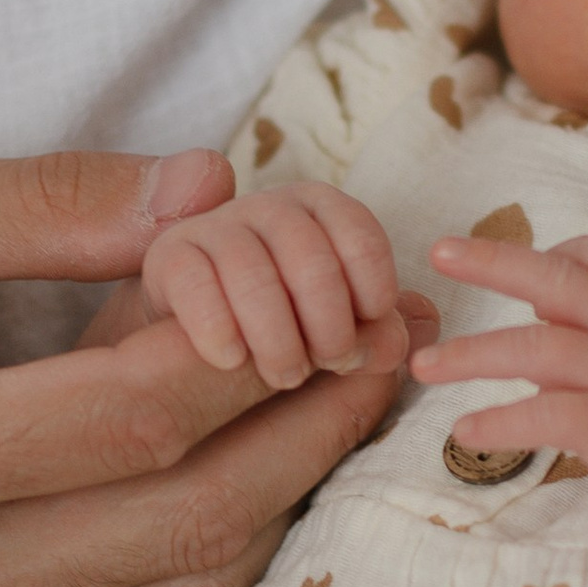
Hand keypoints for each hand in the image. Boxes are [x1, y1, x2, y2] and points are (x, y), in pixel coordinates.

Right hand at [0, 149, 424, 586]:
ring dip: (290, 514)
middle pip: (192, 525)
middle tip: (384, 338)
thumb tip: (208, 192)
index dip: (262, 343)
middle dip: (315, 424)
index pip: (140, 419)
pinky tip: (261, 521)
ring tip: (338, 409)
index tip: (328, 272)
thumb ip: (35, 210)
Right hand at [141, 187, 403, 389]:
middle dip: (328, 316)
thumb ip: (377, 331)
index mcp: (320, 213)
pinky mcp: (167, 257)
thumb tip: (420, 322)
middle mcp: (268, 209)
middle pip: (307, 250)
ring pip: (251, 269)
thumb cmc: (284, 334)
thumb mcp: (338, 333)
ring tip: (285, 376)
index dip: (372, 279)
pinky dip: (218, 326)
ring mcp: (213, 229)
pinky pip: (193, 282)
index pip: (356, 229)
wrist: (197, 345)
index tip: (372, 321)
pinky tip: (232, 360)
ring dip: (277, 332)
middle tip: (331, 363)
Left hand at [411, 233, 587, 551]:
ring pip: (539, 348)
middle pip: (558, 281)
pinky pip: (547, 416)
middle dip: (493, 260)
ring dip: (473, 354)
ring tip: (425, 367)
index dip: (547, 253)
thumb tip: (538, 318)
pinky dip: (500, 421)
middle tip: (440, 252)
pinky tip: (465, 431)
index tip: (509, 263)